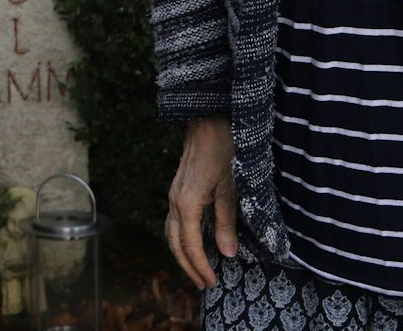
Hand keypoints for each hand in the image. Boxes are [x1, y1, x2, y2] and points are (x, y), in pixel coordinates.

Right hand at [166, 117, 237, 288]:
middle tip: (204, 284)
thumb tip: (227, 254)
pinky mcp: (178, 188)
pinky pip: (174, 221)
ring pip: (171, 233)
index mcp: (187, 203)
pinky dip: (181, 238)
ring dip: (182, 254)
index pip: (191, 246)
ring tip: (197, 269)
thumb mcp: (231, 186)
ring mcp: (173, 194)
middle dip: (189, 267)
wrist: (208, 116)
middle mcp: (175, 201)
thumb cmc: (224, 147)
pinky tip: (193, 241)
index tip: (212, 283)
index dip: (201, 267)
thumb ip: (227, 221)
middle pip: (175, 244)